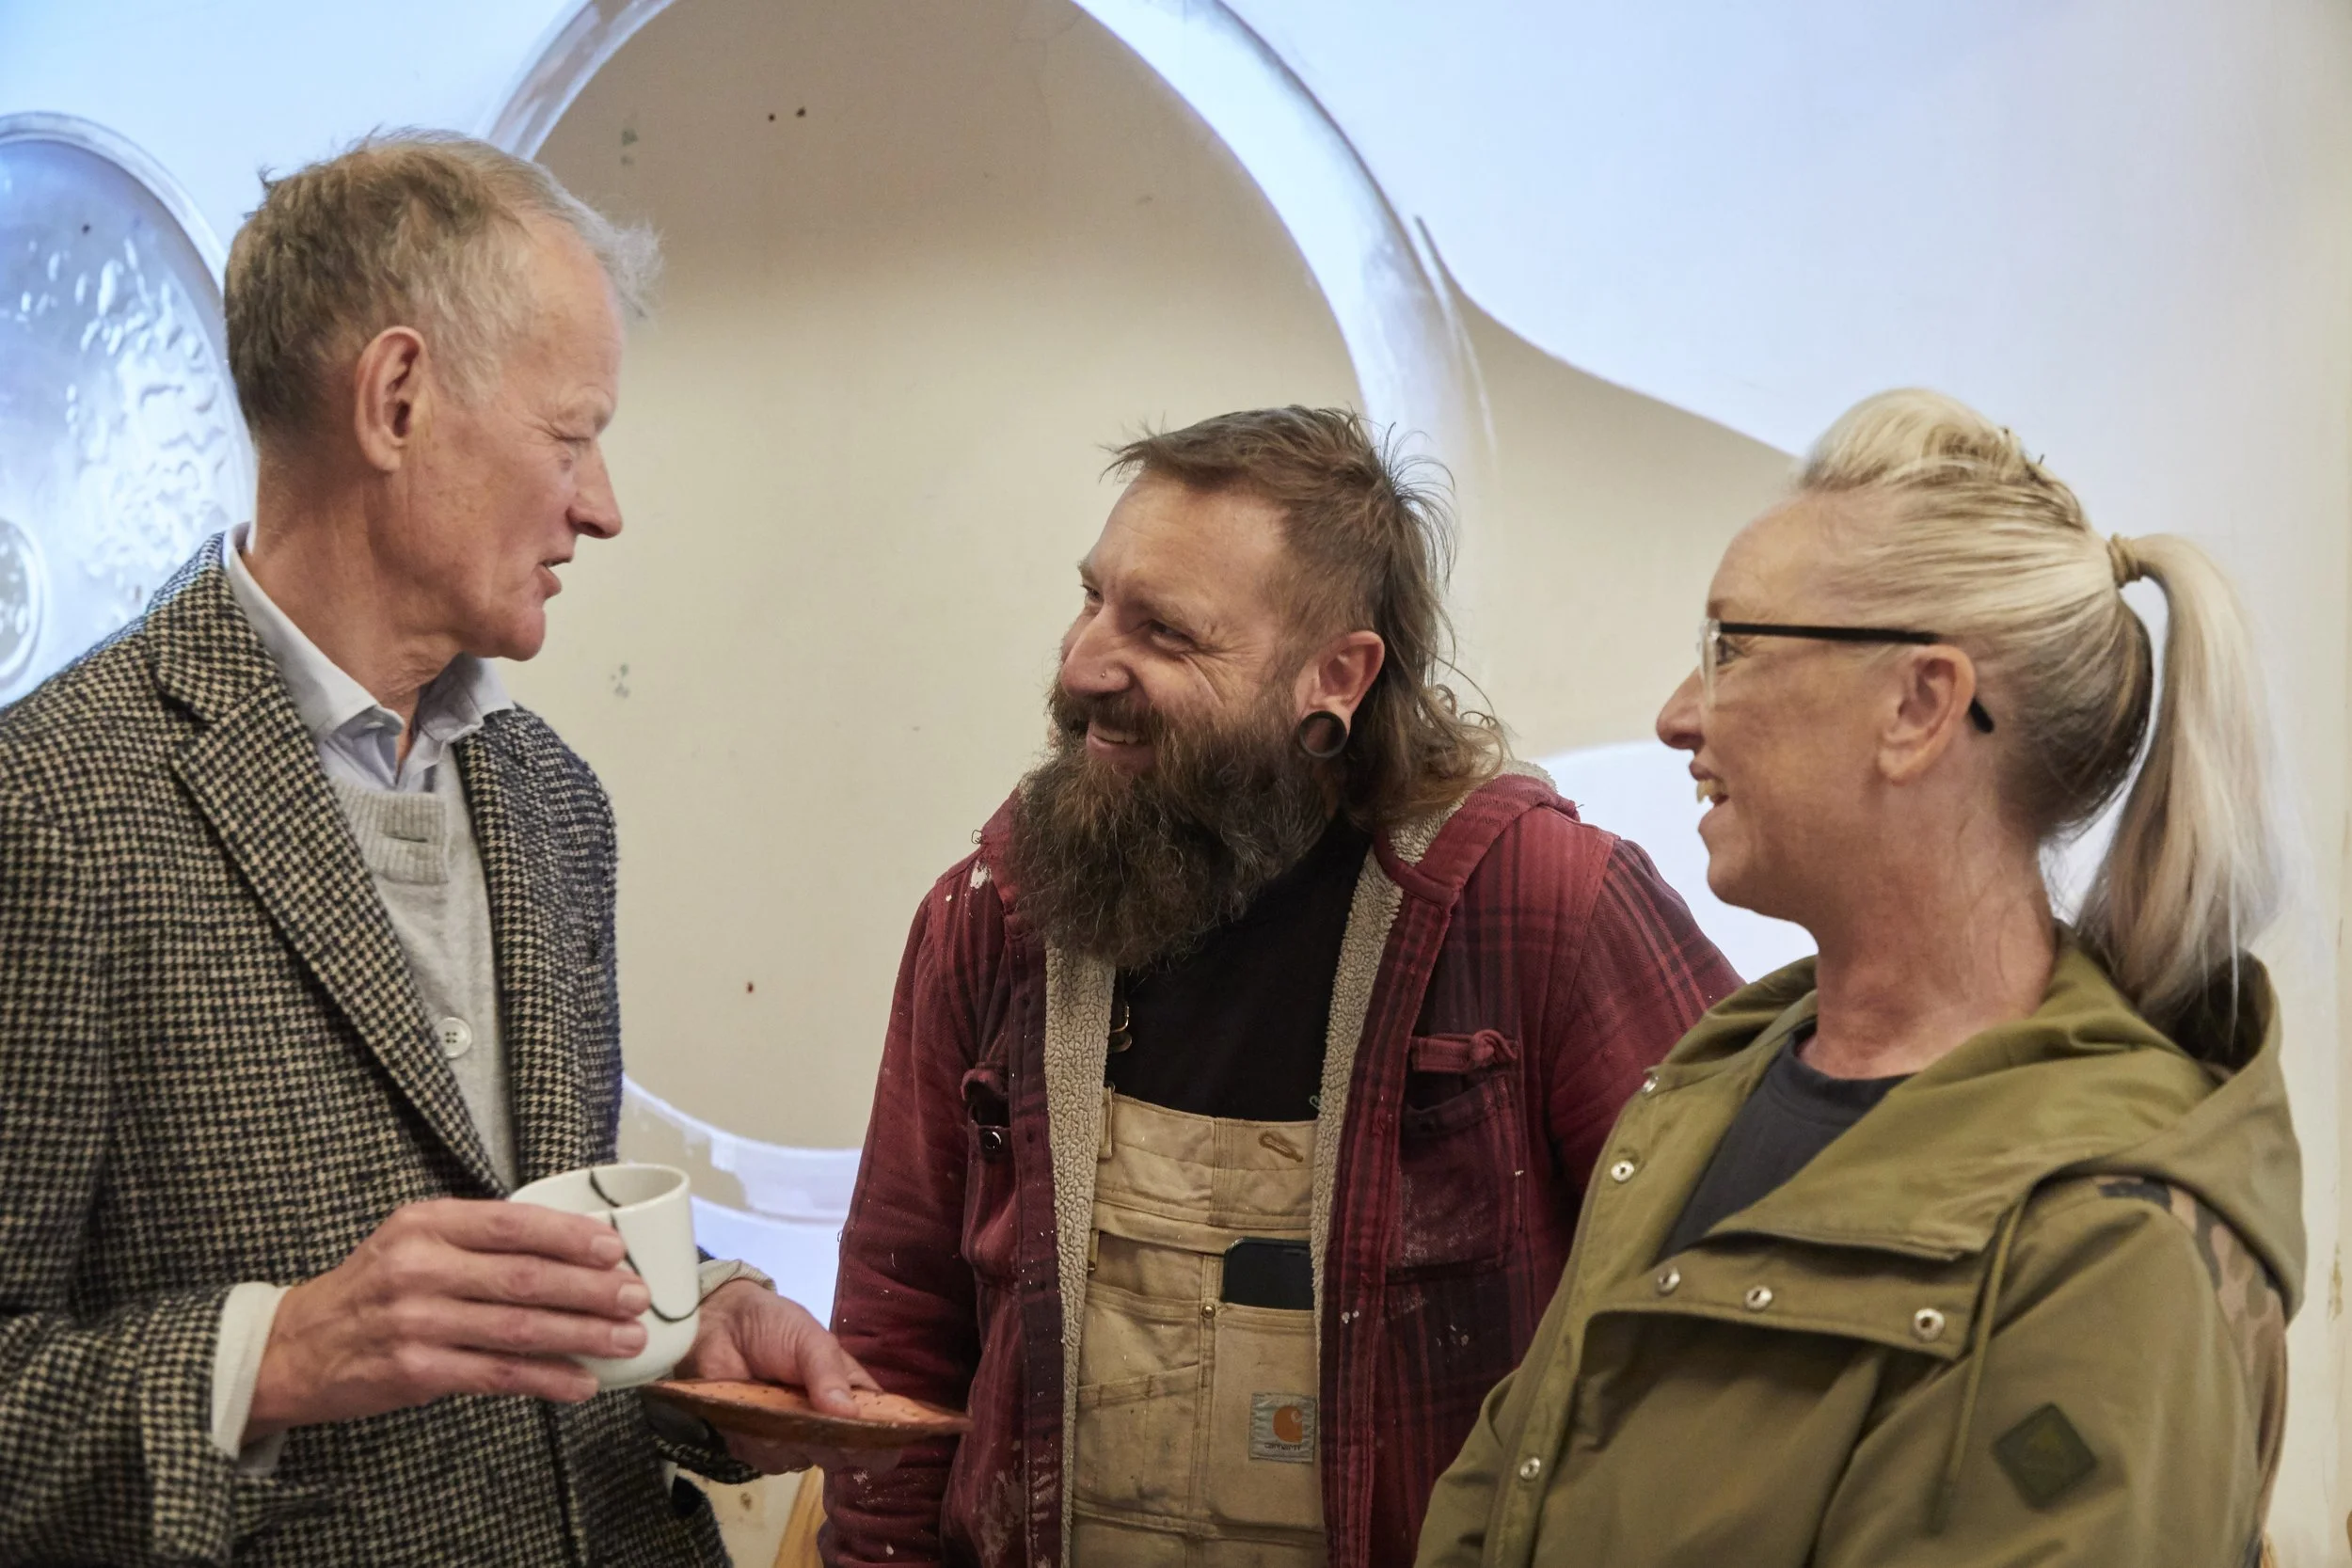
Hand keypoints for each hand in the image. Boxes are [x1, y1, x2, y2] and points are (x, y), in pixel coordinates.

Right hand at [247, 1198, 645, 1440]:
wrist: (295, 1347)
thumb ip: (479, 1240)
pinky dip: (547, 1378)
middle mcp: (419, 1267)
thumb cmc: (373, 1290)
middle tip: (635, 1296)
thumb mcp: (414, 1242)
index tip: (615, 1249)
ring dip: (582, 1334)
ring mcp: (415, 1321)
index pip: (512, 1223)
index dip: (570, 1236)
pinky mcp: (415, 1371)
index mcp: (425, 1224)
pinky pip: (497, 1374)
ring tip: (627, 1338)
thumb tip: (572, 1248)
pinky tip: (582, 1382)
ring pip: (518, 1327)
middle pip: (524, 1276)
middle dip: (590, 1288)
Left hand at [674, 1280, 899, 1474]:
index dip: (880, 1444)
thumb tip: (849, 1414)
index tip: (869, 1443)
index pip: (879, 1432)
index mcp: (851, 1395)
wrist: (719, 1324)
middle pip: (840, 1457)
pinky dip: (754, 1440)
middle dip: (827, 1443)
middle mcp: (825, 1423)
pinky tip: (749, 1412)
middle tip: (812, 1416)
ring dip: (785, 1439)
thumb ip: (829, 1374)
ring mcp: (789, 1436)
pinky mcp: (753, 1443)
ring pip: (798, 1461)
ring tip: (772, 1406)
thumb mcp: (810, 1340)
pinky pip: (760, 1460)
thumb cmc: (775, 1326)